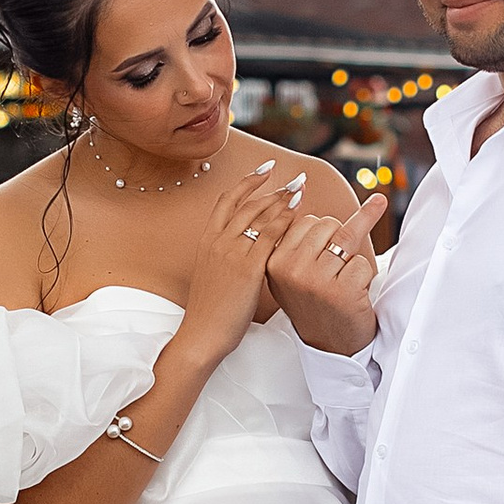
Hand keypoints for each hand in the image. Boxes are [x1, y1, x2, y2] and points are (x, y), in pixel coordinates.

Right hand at [178, 156, 299, 364]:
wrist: (202, 333)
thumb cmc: (210, 310)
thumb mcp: (212, 274)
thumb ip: (225, 255)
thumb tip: (242, 246)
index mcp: (207, 240)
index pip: (227, 201)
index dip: (247, 182)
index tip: (265, 170)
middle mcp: (218, 241)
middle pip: (247, 203)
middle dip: (272, 186)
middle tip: (294, 177)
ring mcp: (232, 253)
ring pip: (260, 215)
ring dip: (282, 198)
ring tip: (300, 187)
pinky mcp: (247, 268)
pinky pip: (270, 236)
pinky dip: (285, 220)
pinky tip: (299, 212)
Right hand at [262, 185, 381, 356]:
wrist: (330, 346)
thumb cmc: (313, 303)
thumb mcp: (290, 271)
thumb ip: (290, 236)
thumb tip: (299, 185)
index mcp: (273, 261)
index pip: (304, 219)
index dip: (320, 234)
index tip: (321, 243)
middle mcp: (290, 269)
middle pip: (326, 223)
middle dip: (336, 242)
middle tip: (330, 272)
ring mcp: (315, 280)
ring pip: (345, 237)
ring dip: (350, 260)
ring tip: (340, 283)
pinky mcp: (341, 290)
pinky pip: (362, 262)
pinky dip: (364, 277)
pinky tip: (351, 297)